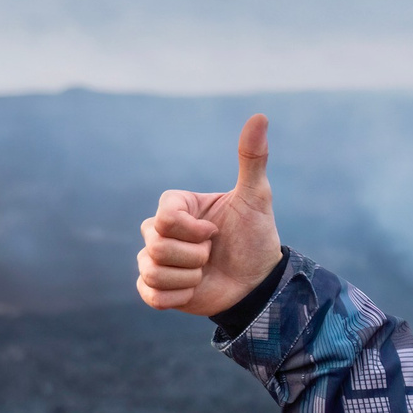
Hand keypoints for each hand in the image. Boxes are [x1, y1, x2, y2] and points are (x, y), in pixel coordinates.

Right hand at [137, 114, 283, 315]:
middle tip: (213, 254)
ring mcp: (154, 259)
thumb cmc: (256, 237)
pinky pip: (151, 294)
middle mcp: (159, 230)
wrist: (259, 283)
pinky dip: (179, 296)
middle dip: (194, 255)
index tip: (215, 232)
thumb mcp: (257, 198)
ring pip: (153, 269)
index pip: (164, 216)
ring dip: (190, 276)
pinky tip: (196, 290)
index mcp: (176, 206)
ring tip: (206, 271)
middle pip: (156, 244)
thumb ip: (252, 158)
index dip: (192, 230)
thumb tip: (260, 116)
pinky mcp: (155, 288)